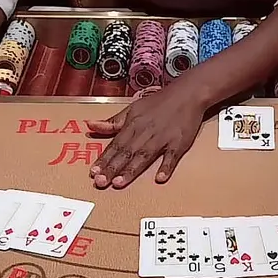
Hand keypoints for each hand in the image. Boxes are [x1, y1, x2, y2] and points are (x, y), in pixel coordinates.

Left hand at [86, 84, 206, 187]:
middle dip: (112, 168)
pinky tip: (160, 178)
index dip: (104, 159)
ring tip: (119, 183)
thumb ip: (113, 121)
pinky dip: (166, 166)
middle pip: (126, 153)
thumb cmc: (159, 103)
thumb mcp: (133, 108)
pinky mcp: (179, 143)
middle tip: (100, 182)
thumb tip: (90, 125)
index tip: (93, 172)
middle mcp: (145, 133)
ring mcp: (162, 138)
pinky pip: (171, 157)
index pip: (115, 144)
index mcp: (133, 125)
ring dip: (131, 170)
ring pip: (144, 156)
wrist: (187, 94)